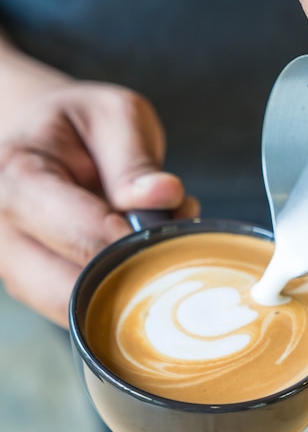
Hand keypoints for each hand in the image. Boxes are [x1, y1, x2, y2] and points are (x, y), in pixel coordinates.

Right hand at [0, 81, 198, 326]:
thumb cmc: (77, 129)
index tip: (163, 239)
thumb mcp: (113, 117)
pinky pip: (81, 313)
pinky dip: (117, 298)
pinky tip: (133, 262)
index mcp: (18, 176)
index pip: (78, 232)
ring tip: (149, 247)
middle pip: (71, 289)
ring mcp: (17, 267)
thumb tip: (162, 198)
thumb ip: (135, 160)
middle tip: (167, 253)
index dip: (130, 245)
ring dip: (125, 293)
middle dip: (130, 280)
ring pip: (75, 313)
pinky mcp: (36, 288)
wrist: (44, 143)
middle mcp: (6, 232)